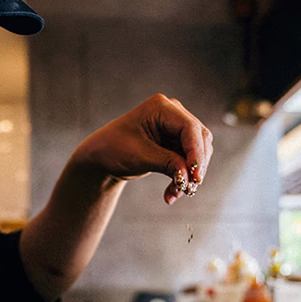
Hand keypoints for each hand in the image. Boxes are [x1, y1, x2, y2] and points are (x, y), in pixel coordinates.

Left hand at [69, 94, 213, 204]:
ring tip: (175, 194)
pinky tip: (171, 193)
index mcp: (161, 107)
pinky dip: (182, 178)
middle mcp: (172, 113)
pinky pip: (188, 162)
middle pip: (199, 139)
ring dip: (189, 175)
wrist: (101, 157)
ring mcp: (175, 128)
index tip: (196, 177)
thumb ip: (168, 163)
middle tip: (189, 189)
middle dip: (195, 165)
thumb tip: (189, 177)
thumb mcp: (140, 156)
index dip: (196, 153)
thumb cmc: (113, 149)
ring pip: (197, 152)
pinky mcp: (175, 143)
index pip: (189, 128)